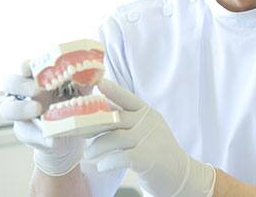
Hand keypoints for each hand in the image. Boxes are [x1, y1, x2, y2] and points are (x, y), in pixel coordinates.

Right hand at [0, 61, 84, 175]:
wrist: (71, 135)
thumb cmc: (75, 103)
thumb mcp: (82, 92)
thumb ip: (86, 83)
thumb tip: (97, 76)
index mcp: (38, 77)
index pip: (25, 66)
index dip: (26, 65)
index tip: (32, 66)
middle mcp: (25, 92)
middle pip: (9, 83)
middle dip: (20, 84)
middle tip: (37, 89)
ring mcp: (21, 112)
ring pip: (7, 108)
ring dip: (21, 109)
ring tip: (38, 110)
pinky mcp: (25, 131)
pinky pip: (25, 132)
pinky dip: (38, 136)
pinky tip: (52, 140)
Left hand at [85, 79, 215, 196]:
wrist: (179, 174)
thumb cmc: (156, 151)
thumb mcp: (146, 129)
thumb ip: (127, 120)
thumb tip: (98, 113)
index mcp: (147, 113)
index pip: (127, 98)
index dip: (113, 90)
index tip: (98, 82)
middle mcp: (148, 123)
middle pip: (114, 118)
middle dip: (91, 124)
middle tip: (76, 130)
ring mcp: (148, 139)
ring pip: (113, 138)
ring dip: (96, 147)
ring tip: (88, 154)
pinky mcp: (147, 158)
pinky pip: (120, 157)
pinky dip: (107, 162)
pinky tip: (102, 166)